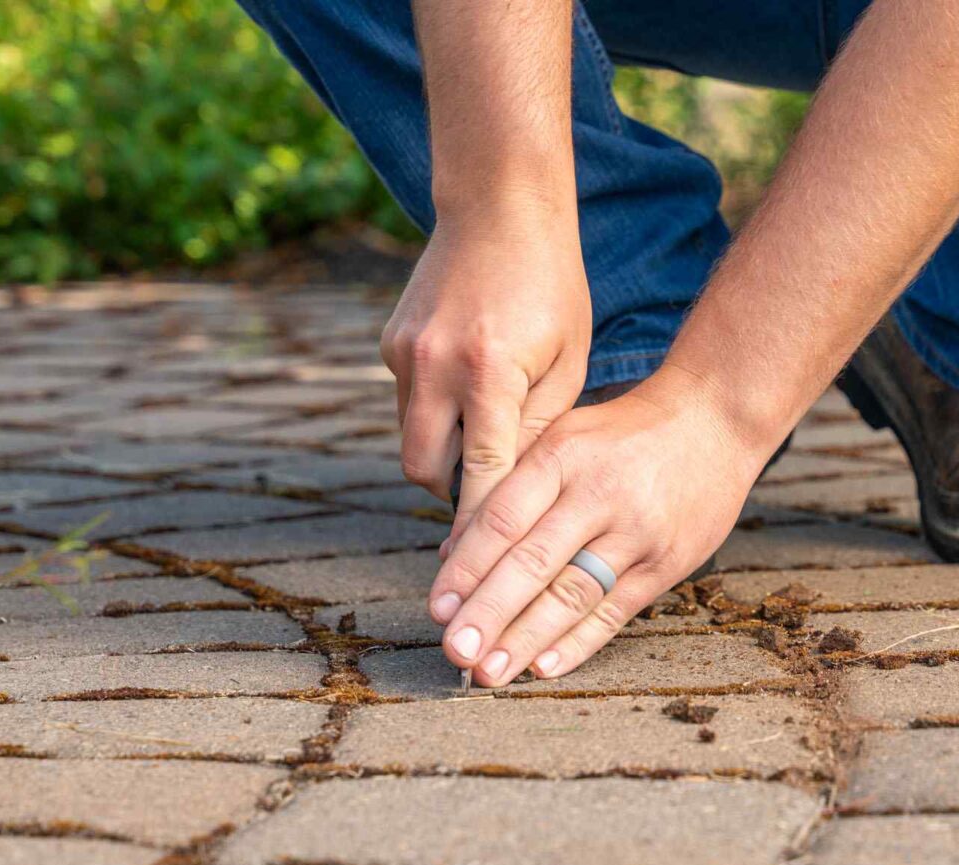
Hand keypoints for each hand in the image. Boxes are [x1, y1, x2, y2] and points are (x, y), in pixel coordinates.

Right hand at [379, 205, 590, 528]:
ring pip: (411, 440)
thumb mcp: (567, 360)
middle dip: (452, 497)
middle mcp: (434, 364)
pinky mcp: (390, 343)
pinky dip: (435, 418)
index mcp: (489, 371)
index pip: (483, 472)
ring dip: (443, 457)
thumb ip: (540, 428)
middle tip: (486, 507)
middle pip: (425, 470)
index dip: (484, 525)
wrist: (499, 207)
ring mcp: (404, 353)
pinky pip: (408, 404)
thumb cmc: (551, 285)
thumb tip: (518, 492)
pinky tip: (468, 403)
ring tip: (484, 456)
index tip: (489, 563)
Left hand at [424, 377, 773, 684]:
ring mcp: (637, 531)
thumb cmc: (623, 434)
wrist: (714, 420)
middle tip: (454, 651)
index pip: (504, 520)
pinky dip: (579, 642)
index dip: (467, 569)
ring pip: (573, 593)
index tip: (437, 609)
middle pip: (533, 562)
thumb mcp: (562, 438)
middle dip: (489, 613)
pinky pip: (616, 610)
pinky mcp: (668, 561)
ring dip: (527, 638)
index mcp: (562, 457)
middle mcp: (598, 494)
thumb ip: (509, 490)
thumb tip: (452, 555)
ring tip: (490, 671)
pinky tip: (545, 666)